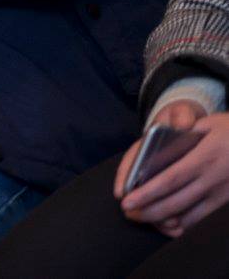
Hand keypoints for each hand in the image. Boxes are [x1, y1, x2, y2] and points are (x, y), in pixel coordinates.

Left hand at [118, 107, 228, 236]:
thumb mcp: (209, 123)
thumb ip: (185, 128)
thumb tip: (167, 132)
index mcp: (204, 158)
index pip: (170, 180)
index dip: (147, 193)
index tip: (127, 200)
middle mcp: (212, 179)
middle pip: (175, 201)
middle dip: (149, 211)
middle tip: (128, 213)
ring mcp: (220, 193)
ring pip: (189, 214)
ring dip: (163, 220)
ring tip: (142, 218)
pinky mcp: (225, 200)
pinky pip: (202, 217)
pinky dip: (184, 224)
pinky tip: (168, 223)